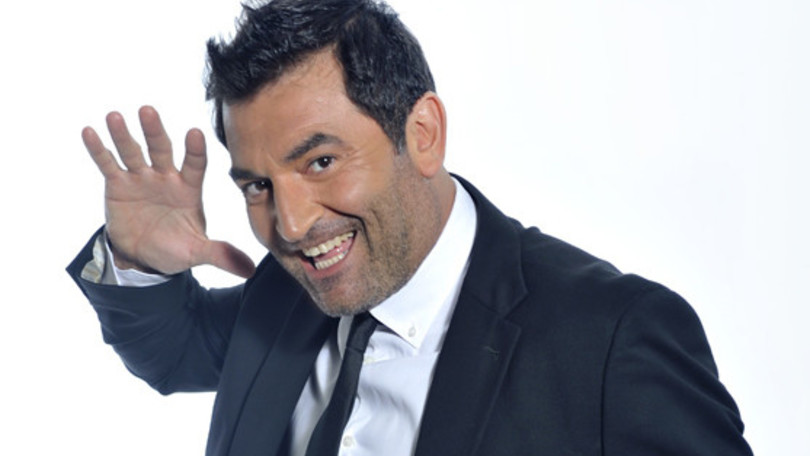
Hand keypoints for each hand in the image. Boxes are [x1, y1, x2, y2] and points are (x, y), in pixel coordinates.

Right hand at [81, 106, 254, 277]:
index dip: (195, 150)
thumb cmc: (176, 248)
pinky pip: (109, 164)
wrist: (145, 256)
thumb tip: (249, 270)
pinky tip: (89, 132)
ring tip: (116, 116)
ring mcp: (142, 178)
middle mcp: (166, 177)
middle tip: (148, 111)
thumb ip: (221, 254)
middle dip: (155, 131)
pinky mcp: (118, 185)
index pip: (195, 165)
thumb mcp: (198, 252)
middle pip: (161, 149)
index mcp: (189, 189)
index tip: (195, 133)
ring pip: (133, 152)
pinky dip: (99, 149)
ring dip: (124, 135)